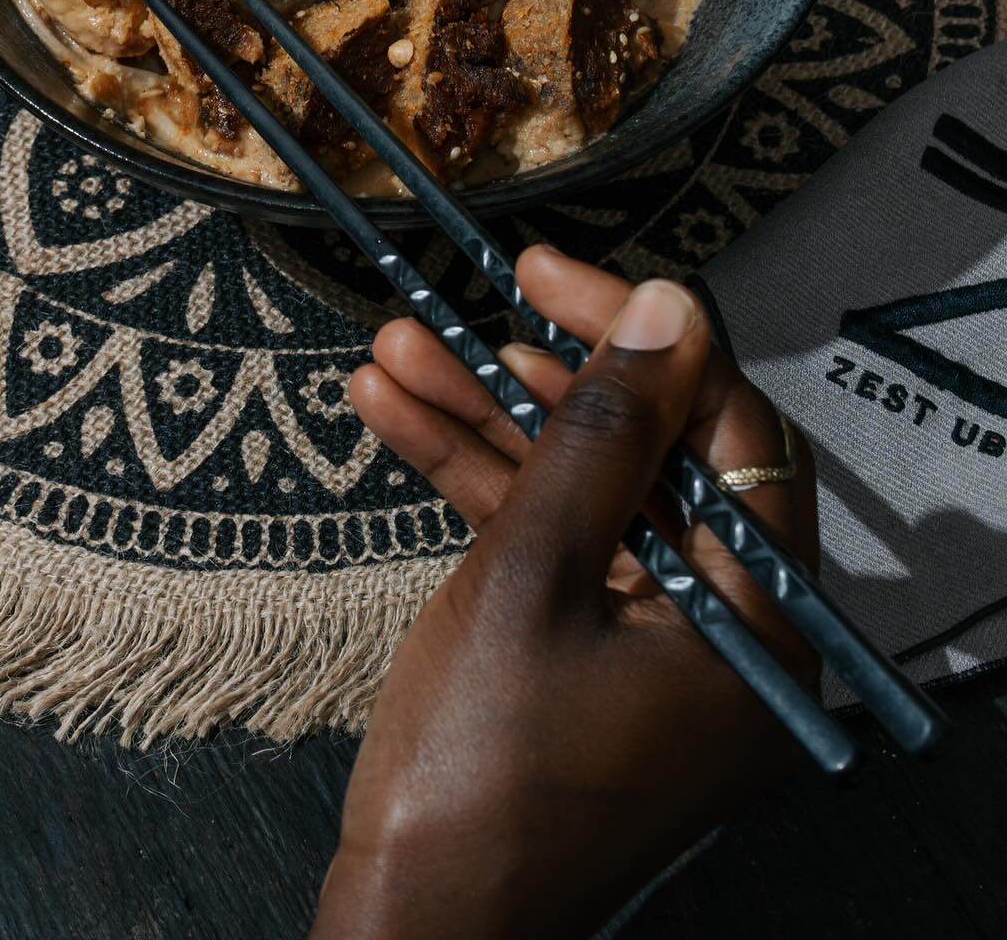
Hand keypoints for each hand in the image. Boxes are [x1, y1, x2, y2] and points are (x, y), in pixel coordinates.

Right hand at [314, 247, 818, 939]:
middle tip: (472, 308)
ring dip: (487, 423)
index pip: (729, 434)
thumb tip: (666, 310)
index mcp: (759, 628)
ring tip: (395, 352)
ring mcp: (653, 651)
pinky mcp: (587, 660)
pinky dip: (477, 486)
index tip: (558, 277)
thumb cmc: (479, 778)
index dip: (645, 341)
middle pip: (651, 460)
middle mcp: (725, 636)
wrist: (409, 927)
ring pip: (584, 496)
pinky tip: (398, 418)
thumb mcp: (533, 575)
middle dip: (540, 381)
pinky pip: (548, 548)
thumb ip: (601, 435)